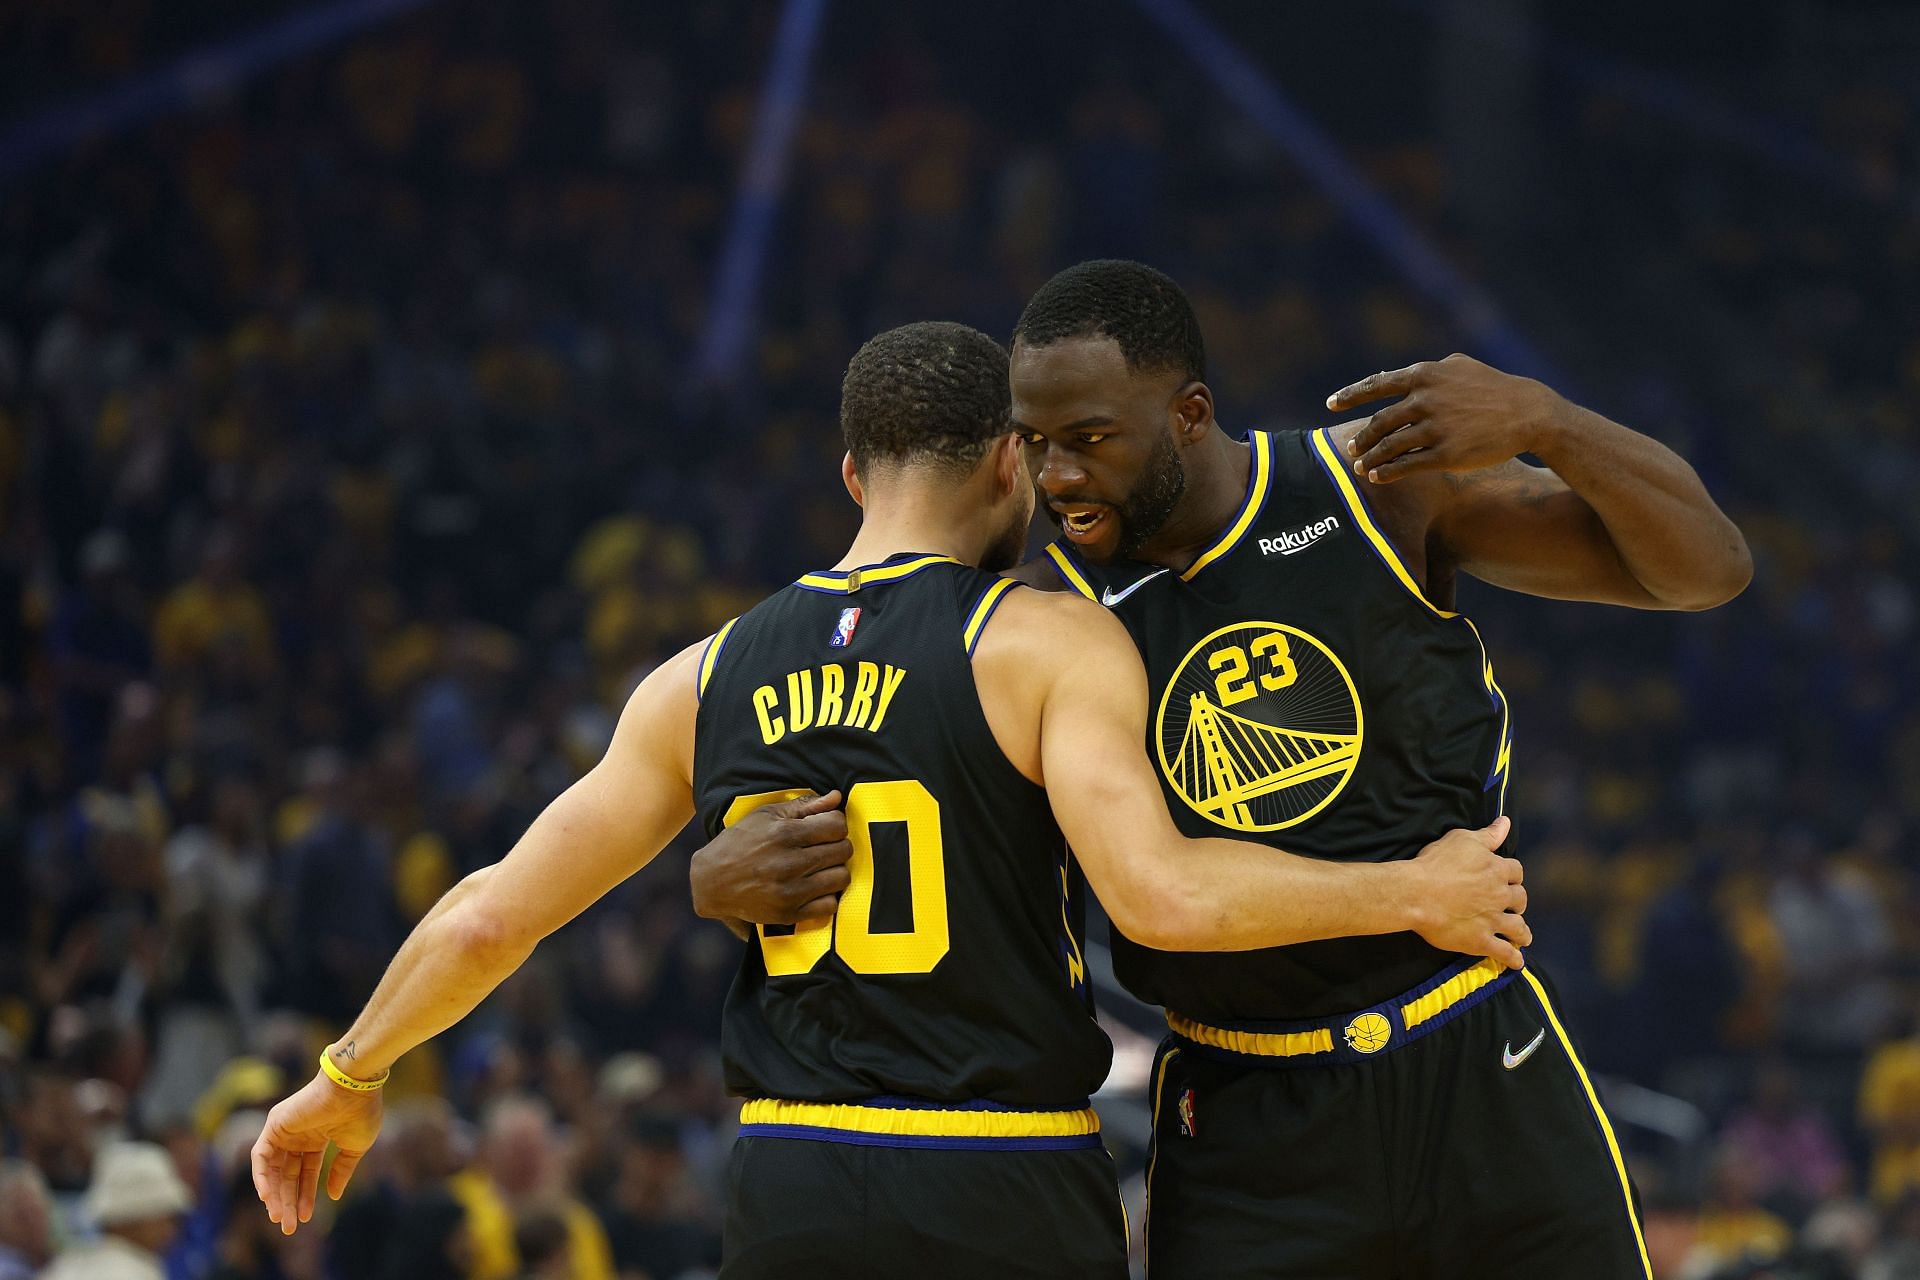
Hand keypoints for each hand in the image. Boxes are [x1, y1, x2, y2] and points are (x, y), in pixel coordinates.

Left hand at [250, 1067, 383, 1235]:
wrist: (354, 1086)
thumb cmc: (361, 1112)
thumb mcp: (354, 1148)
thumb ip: (341, 1171)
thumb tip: (333, 1196)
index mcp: (319, 1137)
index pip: (306, 1172)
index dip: (306, 1195)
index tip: (306, 1217)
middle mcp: (299, 1135)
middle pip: (288, 1174)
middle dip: (288, 1200)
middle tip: (288, 1226)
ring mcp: (285, 1130)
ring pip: (273, 1169)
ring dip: (274, 1194)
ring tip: (279, 1217)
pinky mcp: (274, 1125)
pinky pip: (261, 1156)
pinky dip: (262, 1177)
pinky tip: (268, 1197)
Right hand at [690, 790, 851, 925]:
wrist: (710, 881)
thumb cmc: (740, 842)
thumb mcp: (766, 815)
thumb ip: (804, 806)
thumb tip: (836, 797)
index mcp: (783, 834)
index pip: (837, 826)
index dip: (836, 824)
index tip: (827, 829)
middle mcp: (788, 863)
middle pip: (843, 851)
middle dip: (838, 846)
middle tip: (824, 848)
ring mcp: (788, 891)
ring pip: (841, 878)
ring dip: (835, 870)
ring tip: (820, 867)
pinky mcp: (787, 914)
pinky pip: (829, 905)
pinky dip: (827, 896)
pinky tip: (814, 887)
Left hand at [1328, 354, 1563, 483]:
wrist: (1528, 412)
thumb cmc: (1492, 388)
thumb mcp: (1459, 366)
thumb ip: (1427, 372)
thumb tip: (1397, 377)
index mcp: (1424, 375)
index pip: (1377, 384)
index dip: (1350, 396)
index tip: (1331, 405)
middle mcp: (1425, 400)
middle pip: (1379, 422)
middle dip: (1361, 438)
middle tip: (1350, 449)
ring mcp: (1435, 428)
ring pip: (1389, 446)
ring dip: (1370, 459)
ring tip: (1360, 467)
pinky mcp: (1446, 454)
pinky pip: (1407, 466)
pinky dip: (1387, 473)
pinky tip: (1378, 478)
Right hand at [1405, 816, 1529, 967]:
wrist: (1417, 893)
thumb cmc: (1436, 862)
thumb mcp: (1462, 840)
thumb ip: (1488, 835)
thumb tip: (1505, 822)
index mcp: (1497, 869)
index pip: (1516, 872)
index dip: (1512, 876)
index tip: (1507, 879)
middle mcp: (1500, 895)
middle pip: (1520, 899)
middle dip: (1517, 903)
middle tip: (1512, 907)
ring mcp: (1493, 920)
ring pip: (1519, 928)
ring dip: (1522, 932)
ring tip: (1522, 936)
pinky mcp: (1481, 941)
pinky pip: (1504, 952)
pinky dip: (1513, 958)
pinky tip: (1517, 961)